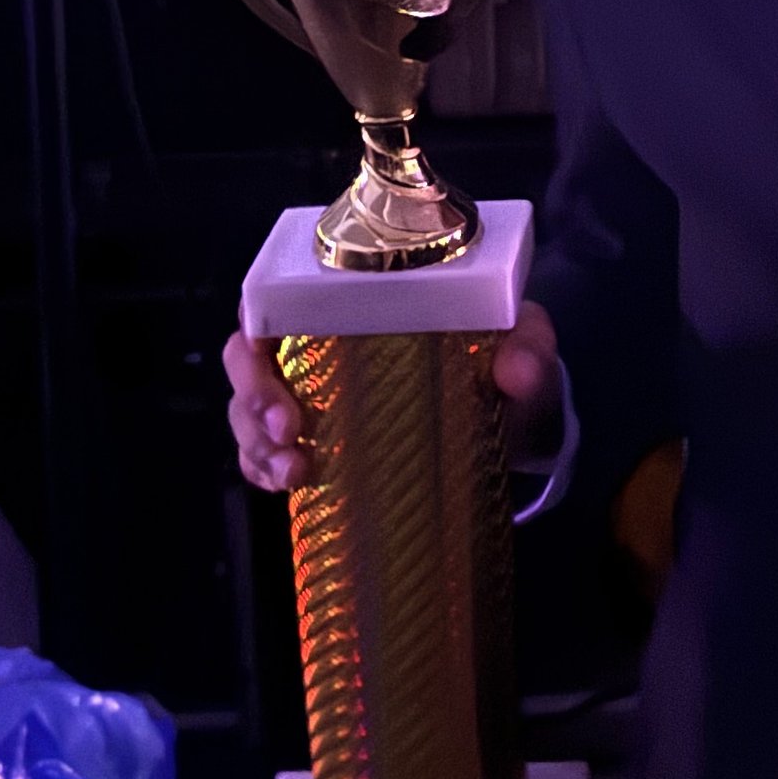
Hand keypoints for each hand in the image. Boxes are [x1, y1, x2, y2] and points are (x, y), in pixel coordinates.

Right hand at [221, 301, 564, 491]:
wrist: (518, 427)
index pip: (279, 293)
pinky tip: (284, 484)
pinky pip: (264, 454)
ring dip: (254, 442)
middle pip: (249, 354)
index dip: (255, 320)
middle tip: (286, 429)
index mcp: (359, 303)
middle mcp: (322, 343)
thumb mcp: (527, 350)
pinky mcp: (317, 443)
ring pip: (246, 409)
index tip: (265, 353)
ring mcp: (313, 396)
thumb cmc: (510, 367)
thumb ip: (530, 350)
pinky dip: (263, 471)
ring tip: (293, 471)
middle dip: (251, 393)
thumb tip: (518, 370)